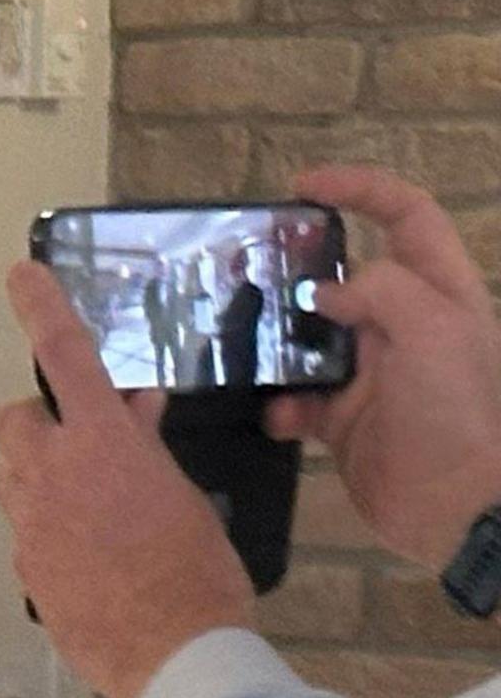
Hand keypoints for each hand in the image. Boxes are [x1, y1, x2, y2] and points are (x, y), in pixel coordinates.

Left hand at [0, 262, 255, 697]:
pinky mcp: (23, 567)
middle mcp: (51, 474)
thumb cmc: (197, 572)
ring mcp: (29, 523)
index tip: (21, 274)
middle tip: (87, 446)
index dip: (41, 307)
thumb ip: (147, 448)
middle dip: (44, 424)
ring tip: (94, 505)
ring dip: (42, 475)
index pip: (65, 355)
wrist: (173, 654)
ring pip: (13, 476)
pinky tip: (92, 556)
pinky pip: (26, 529)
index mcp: (102, 444)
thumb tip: (134, 413)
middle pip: (17, 421)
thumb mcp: (185, 494)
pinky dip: (50, 529)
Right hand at [261, 166, 500, 572]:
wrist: (462, 510)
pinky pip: (299, 400)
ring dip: (276, 337)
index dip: (361, 189)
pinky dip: (280, 404)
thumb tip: (323, 292)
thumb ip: (380, 291)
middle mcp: (407, 327)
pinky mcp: (346, 422)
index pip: (408, 217)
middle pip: (347, 275)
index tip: (301, 187)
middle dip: (298, 266)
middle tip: (245, 264)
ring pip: (312, 336)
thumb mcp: (435, 332)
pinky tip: (275, 413)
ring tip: (236, 335)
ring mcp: (374, 375)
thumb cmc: (458, 412)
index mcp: (440, 295)